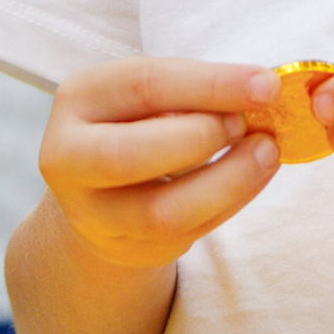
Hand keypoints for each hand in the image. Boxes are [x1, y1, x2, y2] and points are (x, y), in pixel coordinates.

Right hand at [40, 59, 279, 268]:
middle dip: (202, 138)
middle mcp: (66, 158)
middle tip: (249, 125)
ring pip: (158, 213)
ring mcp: (88, 213)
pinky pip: (181, 237)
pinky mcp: (121, 249)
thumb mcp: (157, 91)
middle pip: (128, 157)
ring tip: (265, 154)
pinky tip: (252, 179)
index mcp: (78, 98)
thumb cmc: (143, 120)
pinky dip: (228, 206)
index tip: (267, 86)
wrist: (106, 181)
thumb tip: (262, 88)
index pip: (144, 86)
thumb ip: (199, 88)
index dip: (211, 85)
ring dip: (226, 182)